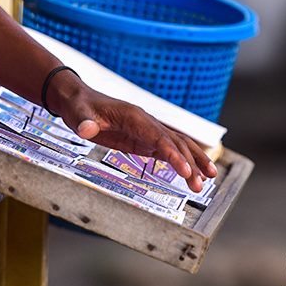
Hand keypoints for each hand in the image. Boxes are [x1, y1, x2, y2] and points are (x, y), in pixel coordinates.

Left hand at [47, 78, 218, 189]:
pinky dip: (180, 161)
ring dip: (193, 161)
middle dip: (190, 164)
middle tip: (200, 185)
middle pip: (175, 143)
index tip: (185, 171)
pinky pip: (166, 150)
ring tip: (208, 179)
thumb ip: (84, 122)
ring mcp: (146, 130)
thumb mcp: (77, 114)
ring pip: (176, 146)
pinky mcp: (142, 139)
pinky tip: (191, 173)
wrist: (78, 100)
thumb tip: (86, 129)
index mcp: (134, 116)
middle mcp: (146, 122)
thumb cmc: (78, 106)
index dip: (174, 155)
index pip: (160, 137)